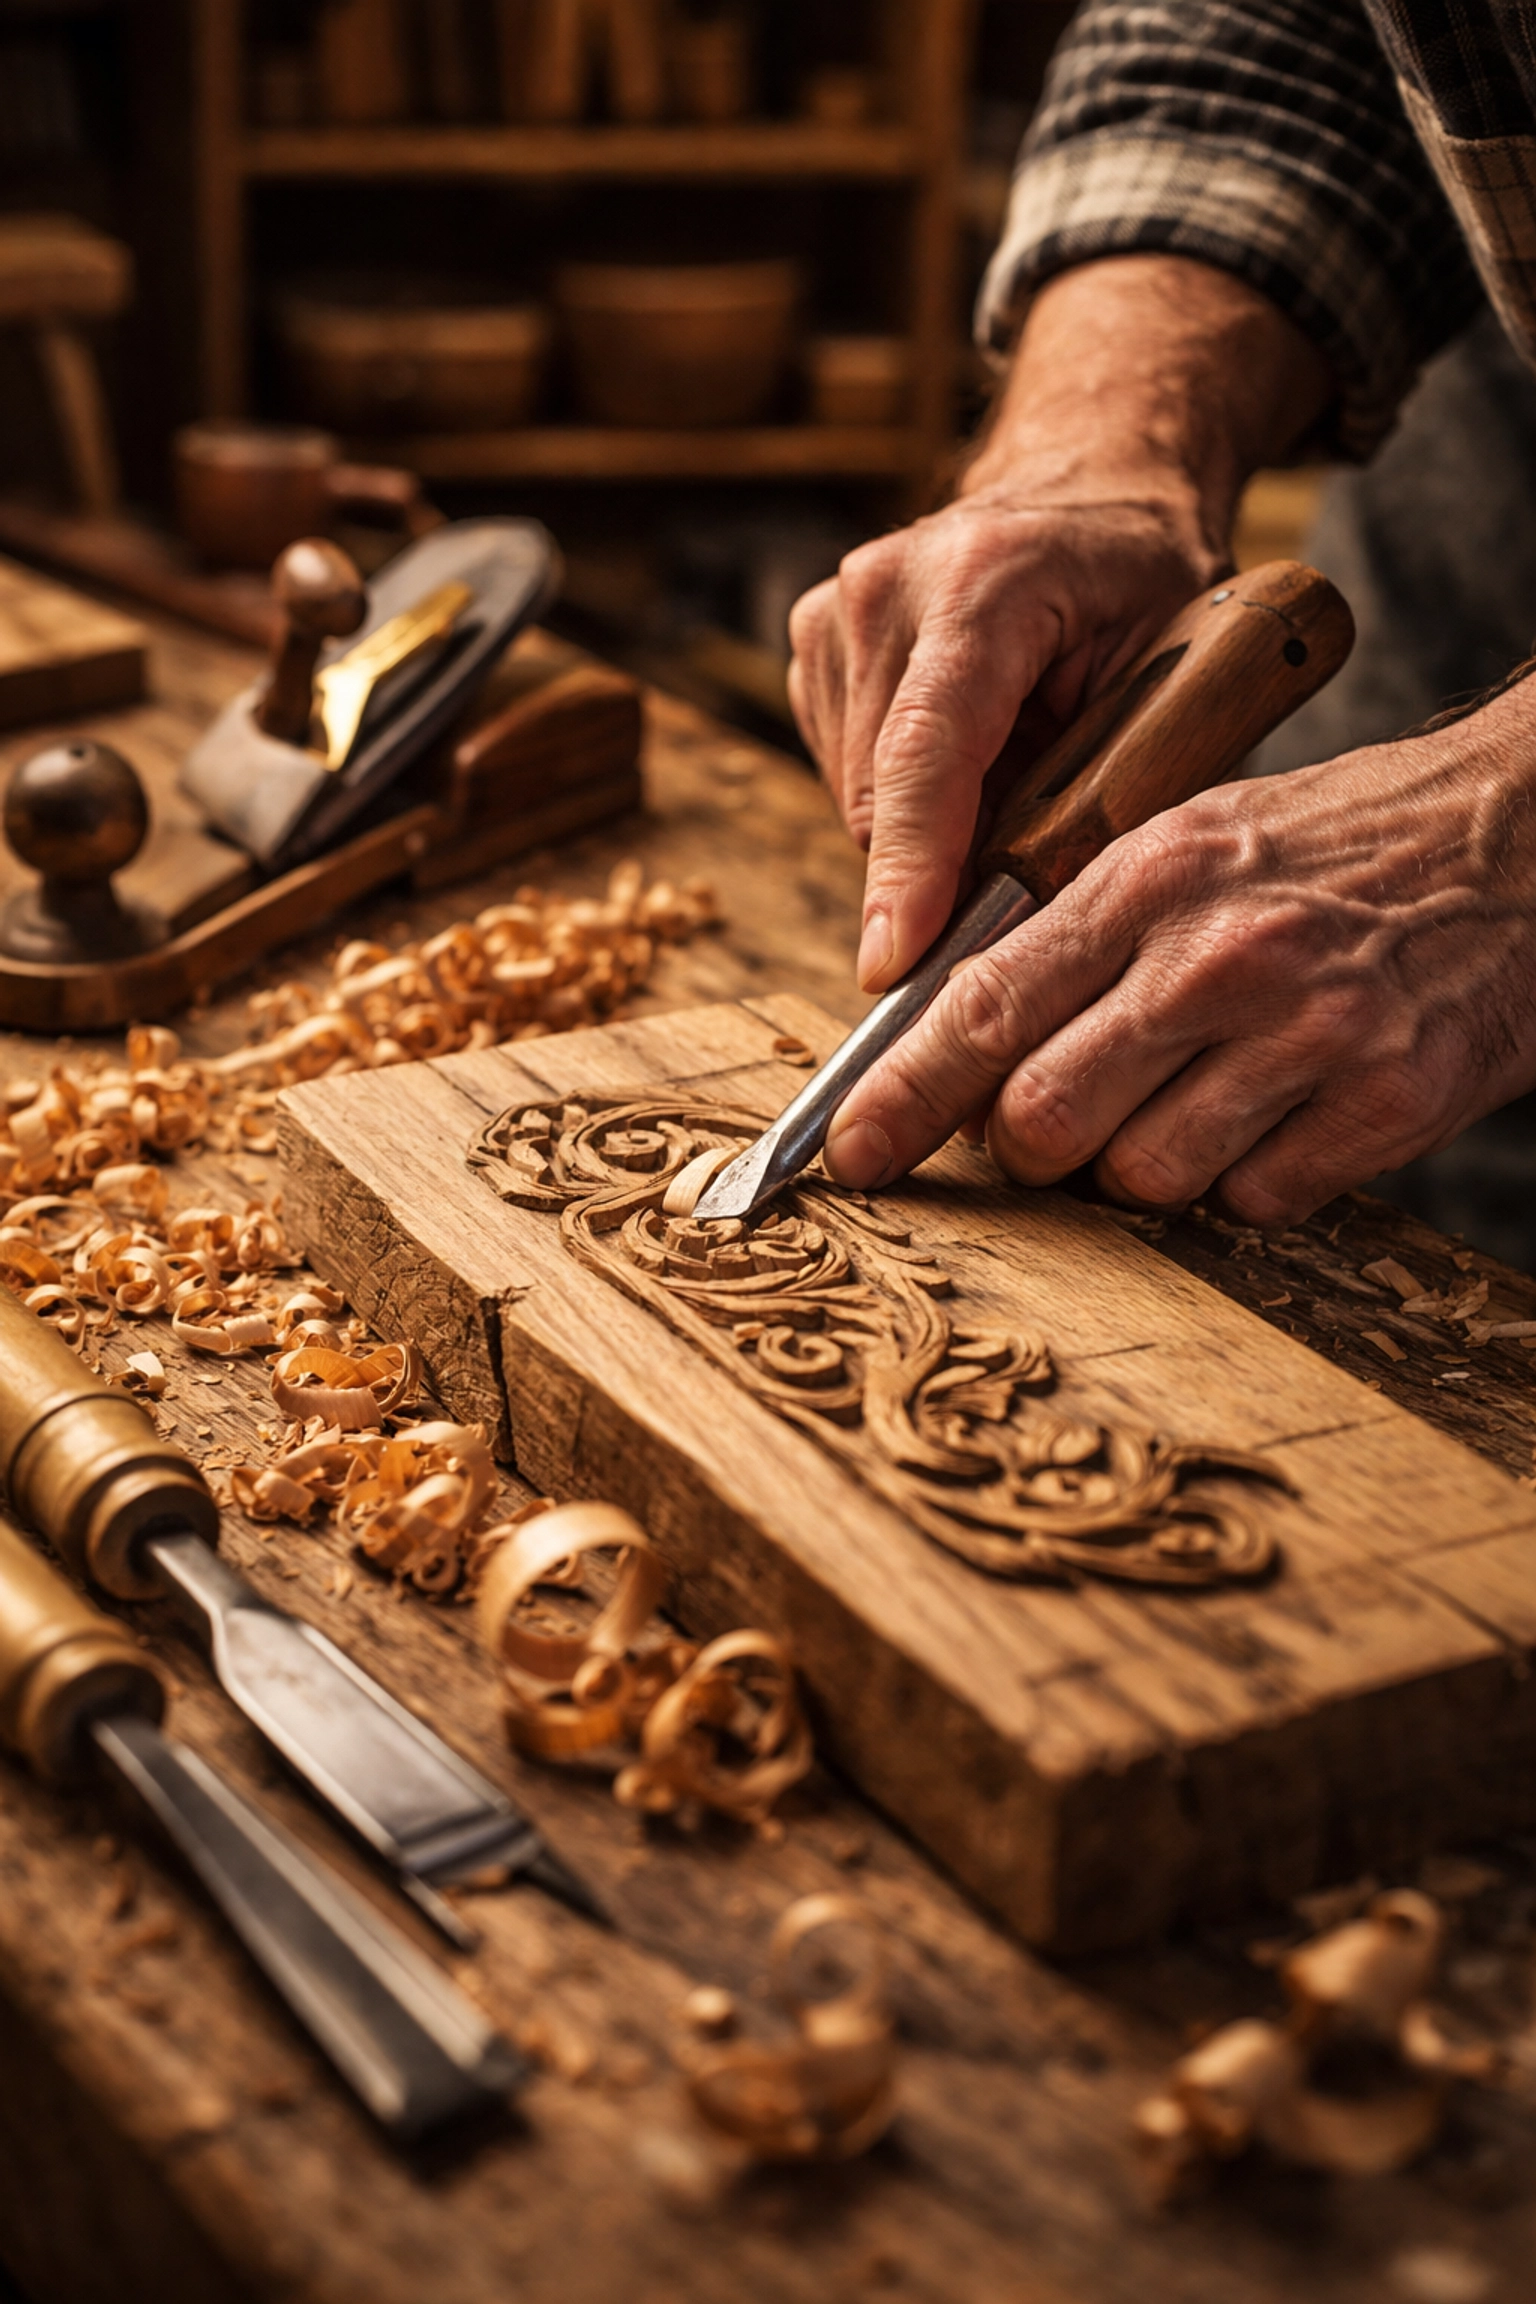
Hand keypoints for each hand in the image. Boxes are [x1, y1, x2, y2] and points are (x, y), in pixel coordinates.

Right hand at [788, 488, 1215, 991]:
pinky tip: (967, 753)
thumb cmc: (1142, 579)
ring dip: (925, 831)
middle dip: (939, 868)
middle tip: (1026, 866)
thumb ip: (1108, 788)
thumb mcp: (1171, 677)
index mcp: (984, 581)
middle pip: (881, 797)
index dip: (908, 871)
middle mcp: (887, 588)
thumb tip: (1047, 921)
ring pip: (857, 800)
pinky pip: (845, 774)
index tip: (892, 965)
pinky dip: (903, 797)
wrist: (1089, 480)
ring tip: (1009, 777)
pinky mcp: (811, 641)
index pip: (924, 752)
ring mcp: (834, 610)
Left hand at [822, 684, 1535, 1225]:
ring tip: (1198, 1102)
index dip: (900, 1095)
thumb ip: (1086, 933)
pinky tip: (1283, 1117)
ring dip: (1146, 1169)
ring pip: (1144, 1178)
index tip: (848, 1154)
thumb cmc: (1345, 845)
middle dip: (1030, 1148)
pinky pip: (1256, 1201)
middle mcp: (1219, 956)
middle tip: (1059, 1130)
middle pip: (1043, 1118)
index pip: (983, 1003)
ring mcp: (1308, 1035)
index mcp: (1153, 877)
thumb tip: (965, 1041)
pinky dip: (1250, 1183)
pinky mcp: (1389, 1103)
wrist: (1528, 835)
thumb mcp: (1201, 839)